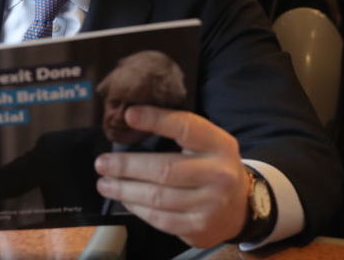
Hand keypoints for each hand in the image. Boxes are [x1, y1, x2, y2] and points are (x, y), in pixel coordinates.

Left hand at [94, 105, 249, 248]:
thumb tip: (129, 119)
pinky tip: (124, 199)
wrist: (241, 206)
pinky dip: (137, 208)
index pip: (185, 127)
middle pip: (164, 169)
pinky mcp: (199, 228)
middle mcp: (219, 174)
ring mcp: (211, 204)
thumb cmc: (212, 166)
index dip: (156, 119)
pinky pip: (160, 219)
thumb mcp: (207, 143)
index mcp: (219, 145)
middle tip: (101, 163)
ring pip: (157, 197)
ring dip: (125, 190)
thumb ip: (177, 132)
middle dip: (127, 166)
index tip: (128, 115)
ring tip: (105, 184)